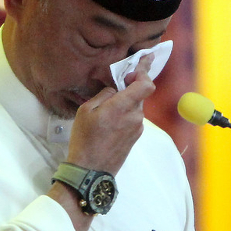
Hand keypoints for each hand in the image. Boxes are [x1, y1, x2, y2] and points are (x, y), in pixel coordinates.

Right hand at [68, 54, 155, 173]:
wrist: (91, 171)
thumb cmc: (85, 140)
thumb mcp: (86, 111)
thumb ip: (104, 94)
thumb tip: (115, 89)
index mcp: (123, 107)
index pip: (146, 84)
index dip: (144, 71)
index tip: (144, 59)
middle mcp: (135, 117)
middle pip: (139, 94)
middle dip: (130, 86)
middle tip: (117, 82)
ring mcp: (137, 128)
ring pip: (135, 107)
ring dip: (125, 102)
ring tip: (106, 109)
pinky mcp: (135, 138)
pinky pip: (132, 118)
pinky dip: (124, 114)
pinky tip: (109, 121)